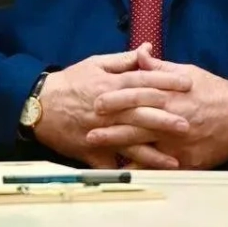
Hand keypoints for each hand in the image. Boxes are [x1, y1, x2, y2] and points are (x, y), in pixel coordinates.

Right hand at [33, 44, 192, 167]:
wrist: (39, 106)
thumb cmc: (71, 82)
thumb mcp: (96, 64)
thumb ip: (124, 59)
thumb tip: (148, 48)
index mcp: (110, 85)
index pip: (143, 81)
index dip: (166, 81)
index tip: (187, 83)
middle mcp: (108, 109)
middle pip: (140, 113)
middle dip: (165, 119)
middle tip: (188, 123)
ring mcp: (101, 132)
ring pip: (129, 142)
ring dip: (152, 151)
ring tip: (174, 158)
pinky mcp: (92, 150)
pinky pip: (112, 163)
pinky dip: (126, 171)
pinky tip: (145, 178)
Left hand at [86, 47, 227, 169]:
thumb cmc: (213, 91)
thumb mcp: (187, 71)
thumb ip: (159, 66)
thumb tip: (139, 52)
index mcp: (172, 93)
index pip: (139, 94)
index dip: (116, 98)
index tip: (96, 100)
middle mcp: (174, 117)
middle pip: (137, 121)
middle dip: (111, 126)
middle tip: (88, 129)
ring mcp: (180, 141)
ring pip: (145, 146)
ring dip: (120, 147)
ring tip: (98, 148)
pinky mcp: (187, 160)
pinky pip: (161, 166)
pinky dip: (142, 167)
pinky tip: (124, 168)